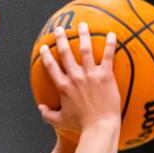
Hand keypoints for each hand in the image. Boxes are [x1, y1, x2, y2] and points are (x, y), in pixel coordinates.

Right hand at [37, 22, 120, 136]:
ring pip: (85, 49)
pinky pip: (108, 56)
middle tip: (60, 29)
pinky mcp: (105, 76)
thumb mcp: (60, 121)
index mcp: (63, 86)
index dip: (46, 55)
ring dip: (83, 35)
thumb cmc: (80, 126)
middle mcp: (75, 77)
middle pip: (65, 52)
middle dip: (61, 38)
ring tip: (82, 25)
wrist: (99, 127)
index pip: (51, 66)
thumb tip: (40, 108)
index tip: (44, 46)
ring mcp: (90, 75)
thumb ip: (48, 114)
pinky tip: (112, 34)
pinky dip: (110, 44)